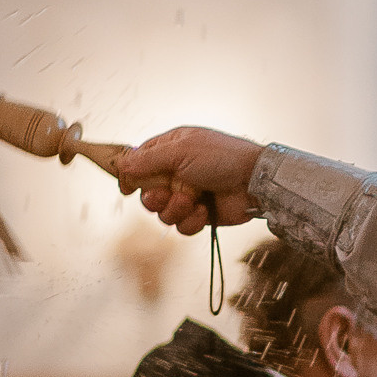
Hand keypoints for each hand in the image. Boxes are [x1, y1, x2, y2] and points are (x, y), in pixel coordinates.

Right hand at [117, 127, 261, 235]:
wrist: (254, 182)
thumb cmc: (222, 158)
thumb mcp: (181, 151)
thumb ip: (148, 159)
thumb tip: (122, 165)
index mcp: (170, 150)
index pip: (138, 163)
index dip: (131, 176)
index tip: (127, 187)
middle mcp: (176, 172)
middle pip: (147, 193)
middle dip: (156, 197)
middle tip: (169, 193)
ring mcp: (187, 194)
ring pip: (162, 213)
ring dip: (176, 210)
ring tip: (194, 201)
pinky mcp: (199, 214)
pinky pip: (181, 226)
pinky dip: (191, 221)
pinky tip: (205, 211)